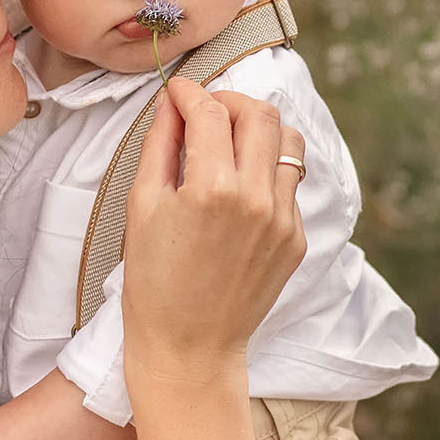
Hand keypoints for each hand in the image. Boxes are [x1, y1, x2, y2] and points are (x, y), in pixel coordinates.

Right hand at [119, 77, 306, 383]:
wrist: (189, 347)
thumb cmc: (154, 283)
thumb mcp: (143, 208)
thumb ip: (159, 146)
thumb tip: (171, 105)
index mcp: (213, 188)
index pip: (211, 111)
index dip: (190, 92)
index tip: (178, 92)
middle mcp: (258, 198)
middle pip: (261, 114)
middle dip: (231, 101)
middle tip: (206, 111)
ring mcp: (284, 220)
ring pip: (287, 143)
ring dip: (257, 131)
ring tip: (228, 144)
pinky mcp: (296, 239)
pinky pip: (289, 184)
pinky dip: (265, 172)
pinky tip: (238, 191)